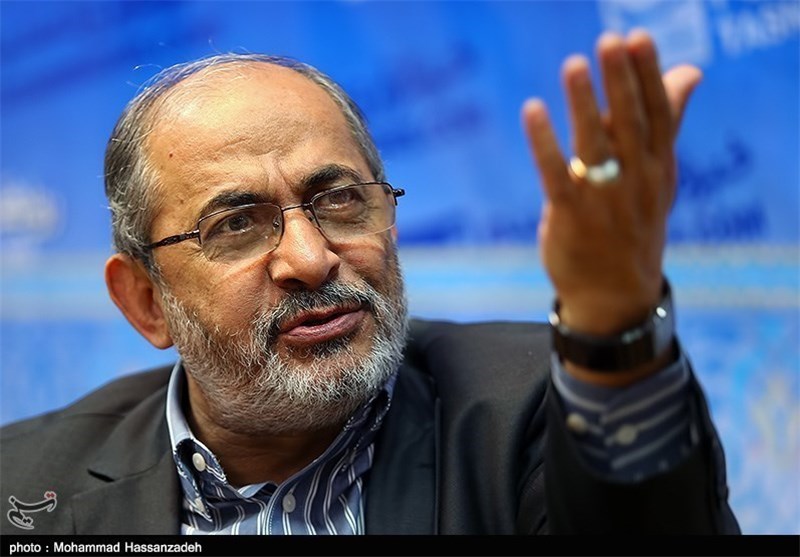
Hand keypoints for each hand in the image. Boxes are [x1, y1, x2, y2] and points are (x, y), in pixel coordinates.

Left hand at [522, 30, 701, 335]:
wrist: (616, 294)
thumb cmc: (633, 223)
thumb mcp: (657, 175)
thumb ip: (666, 122)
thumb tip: (690, 71)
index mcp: (658, 167)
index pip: (658, 114)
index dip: (648, 76)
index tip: (637, 39)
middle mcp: (635, 181)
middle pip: (629, 124)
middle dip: (620, 82)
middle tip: (610, 41)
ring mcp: (603, 200)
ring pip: (593, 146)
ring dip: (582, 104)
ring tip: (573, 65)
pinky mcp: (570, 216)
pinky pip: (555, 174)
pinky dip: (544, 142)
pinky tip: (533, 110)